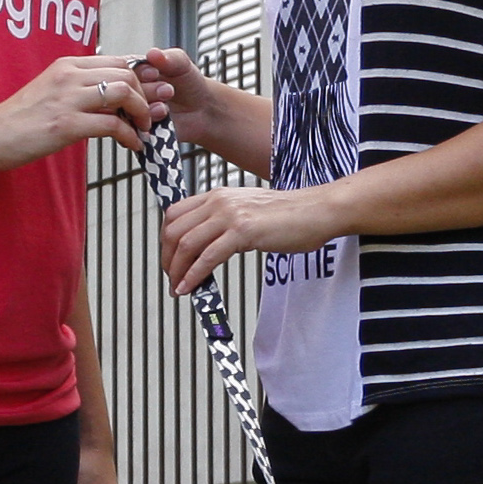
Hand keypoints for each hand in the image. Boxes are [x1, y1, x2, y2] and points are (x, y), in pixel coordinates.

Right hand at [0, 53, 158, 164]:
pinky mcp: (67, 124)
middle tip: (147, 116)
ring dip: (141, 114)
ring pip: (124, 93)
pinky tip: (132, 145)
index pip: (118, 61)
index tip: (148, 96)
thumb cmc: (21, 118)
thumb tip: (109, 95)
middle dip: (145, 95)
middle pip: (126, 74)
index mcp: (67, 65)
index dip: (140, 78)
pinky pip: (113, 125)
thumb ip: (79, 87)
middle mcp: (69, 76)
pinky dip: (130, 136)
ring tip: (142, 129)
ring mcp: (68, 99)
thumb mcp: (52, 90)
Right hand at [135, 45, 248, 156]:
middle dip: (147, 91)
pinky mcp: (137, 127)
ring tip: (165, 106)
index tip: (155, 74)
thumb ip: (169, 58)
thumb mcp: (182, 65)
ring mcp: (132, 109)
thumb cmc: (190, 84)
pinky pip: (134, 127)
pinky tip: (162, 116)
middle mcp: (130, 89)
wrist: (202, 110)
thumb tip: (154, 53)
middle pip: (124, 91)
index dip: (139, 73)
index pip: (123, 70)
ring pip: (128, 110)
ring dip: (148, 107)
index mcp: (135, 70)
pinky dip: (148, 122)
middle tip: (167, 91)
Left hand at [162, 181, 338, 295]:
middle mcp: (219, 201)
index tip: (169, 259)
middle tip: (171, 278)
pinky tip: (190, 288)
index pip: (174, 214)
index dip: (165, 240)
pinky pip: (207, 257)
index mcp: (217, 195)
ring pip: (186, 244)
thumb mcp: (247, 211)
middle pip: (174, 230)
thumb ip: (225, 223)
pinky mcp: (243, 231)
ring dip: (177, 270)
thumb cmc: (289, 215)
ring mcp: (230, 215)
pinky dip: (193, 275)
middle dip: (167, 258)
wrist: (316, 210)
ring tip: (178, 287)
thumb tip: (208, 247)